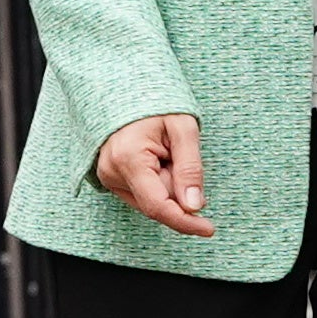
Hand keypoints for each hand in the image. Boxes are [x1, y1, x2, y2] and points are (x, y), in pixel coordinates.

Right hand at [94, 112, 211, 238]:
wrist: (125, 88)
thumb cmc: (155, 103)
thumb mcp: (183, 128)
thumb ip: (190, 168)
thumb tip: (194, 206)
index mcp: (128, 159)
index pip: (158, 206)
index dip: (185, 222)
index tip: (208, 229)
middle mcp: (112, 172)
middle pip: (158, 202)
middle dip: (179, 187)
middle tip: (178, 153)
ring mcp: (108, 176)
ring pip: (151, 199)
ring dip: (168, 183)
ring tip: (165, 151)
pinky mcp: (111, 178)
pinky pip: (143, 192)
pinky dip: (158, 181)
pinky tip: (157, 158)